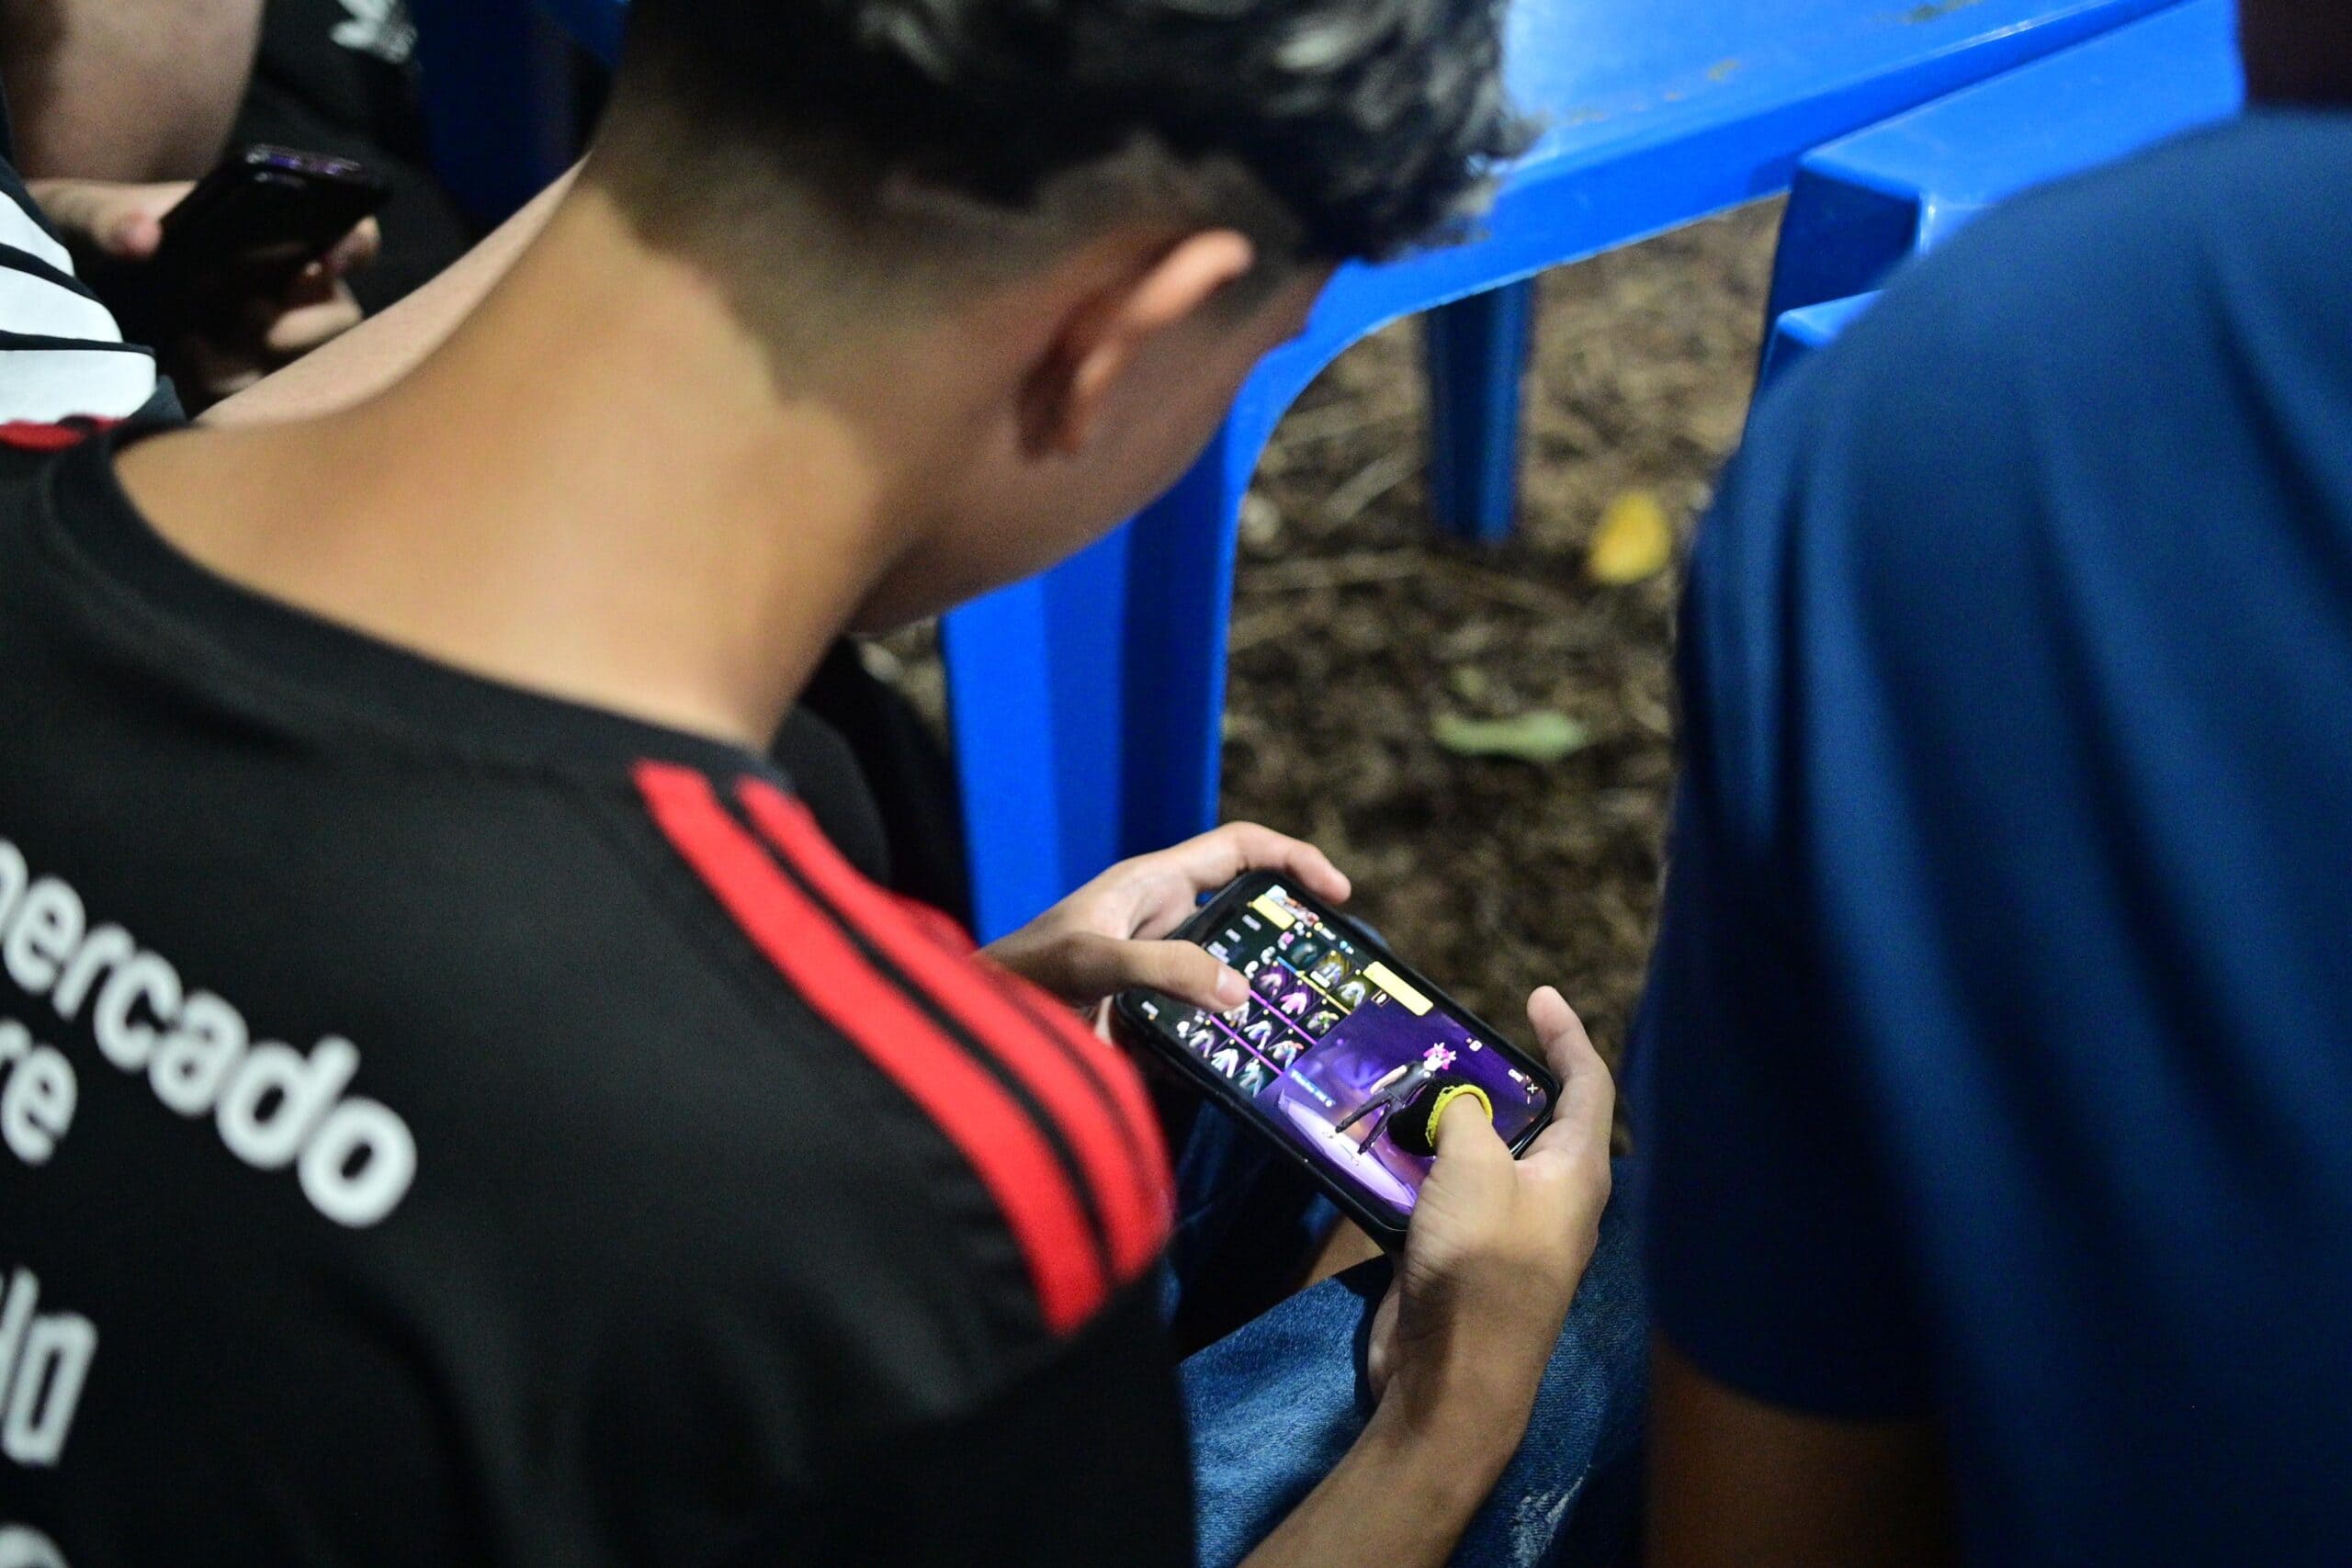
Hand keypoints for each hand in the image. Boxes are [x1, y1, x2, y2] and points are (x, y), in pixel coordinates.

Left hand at [30, 177, 379, 401]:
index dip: (355, 243)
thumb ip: (109, 215)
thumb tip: (143, 237)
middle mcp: (288, 290)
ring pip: (305, 369)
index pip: (350, 233)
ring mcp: (272, 341)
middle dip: (299, 328)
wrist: (75, 288)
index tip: (327, 257)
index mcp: (273, 235)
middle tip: (250, 321)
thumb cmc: (95, 238)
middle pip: (341, 317)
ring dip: (252, 365)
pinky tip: (182, 371)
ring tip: (190, 346)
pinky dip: (223, 391)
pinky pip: (261, 402)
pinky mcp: (247, 384)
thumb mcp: (86, 211)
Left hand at [980, 823, 1349, 1014]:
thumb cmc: (1019, 976)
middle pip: (1247, 918)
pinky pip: (1203, 1031)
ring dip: (1259, 1007)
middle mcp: (1163, 923)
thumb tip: (1240, 991)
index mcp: (1153, 884)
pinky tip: (1236, 1075)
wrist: (974, 1036)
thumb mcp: (1091, 960)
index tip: (1338, 894)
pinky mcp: (1150, 1022)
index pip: (1240, 850)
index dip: (1294, 859)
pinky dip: (1223, 1051)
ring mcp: (1158, 975)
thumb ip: (1163, 968)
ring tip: (1296, 1034)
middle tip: (1326, 980)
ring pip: (1229, 981)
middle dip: (1287, 944)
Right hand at [1366, 987, 1614, 1460]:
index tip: (1539, 995)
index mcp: (1576, 1172)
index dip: (1568, 1035)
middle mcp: (1550, 1197)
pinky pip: (1441, 1193)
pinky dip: (1414, 1165)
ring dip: (1442, 1121)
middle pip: (1530, 1118)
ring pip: (1478, 1154)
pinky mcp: (1462, 1254)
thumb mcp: (1475, 1169)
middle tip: (1448, 1041)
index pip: (1588, 1086)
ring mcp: (1505, 1228)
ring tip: (1402, 1082)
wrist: (1451, 1378)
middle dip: (1492, 1077)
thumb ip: (1467, 1119)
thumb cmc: (1482, 1264)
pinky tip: (1379, 1145)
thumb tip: (1458, 1109)